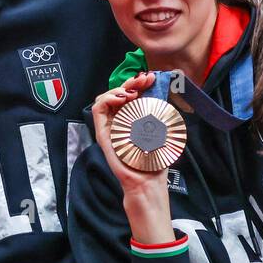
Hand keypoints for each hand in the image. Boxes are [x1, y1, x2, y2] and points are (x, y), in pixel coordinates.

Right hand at [91, 72, 175, 243]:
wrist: (147, 184)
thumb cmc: (156, 163)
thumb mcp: (163, 133)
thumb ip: (161, 116)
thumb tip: (164, 94)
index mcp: (133, 122)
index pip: (131, 96)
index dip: (139, 84)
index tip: (151, 78)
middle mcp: (119, 123)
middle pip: (118, 95)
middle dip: (131, 83)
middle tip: (144, 80)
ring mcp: (110, 129)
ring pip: (105, 99)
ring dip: (117, 89)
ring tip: (131, 92)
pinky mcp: (103, 135)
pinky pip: (97, 111)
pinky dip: (106, 99)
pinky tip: (121, 99)